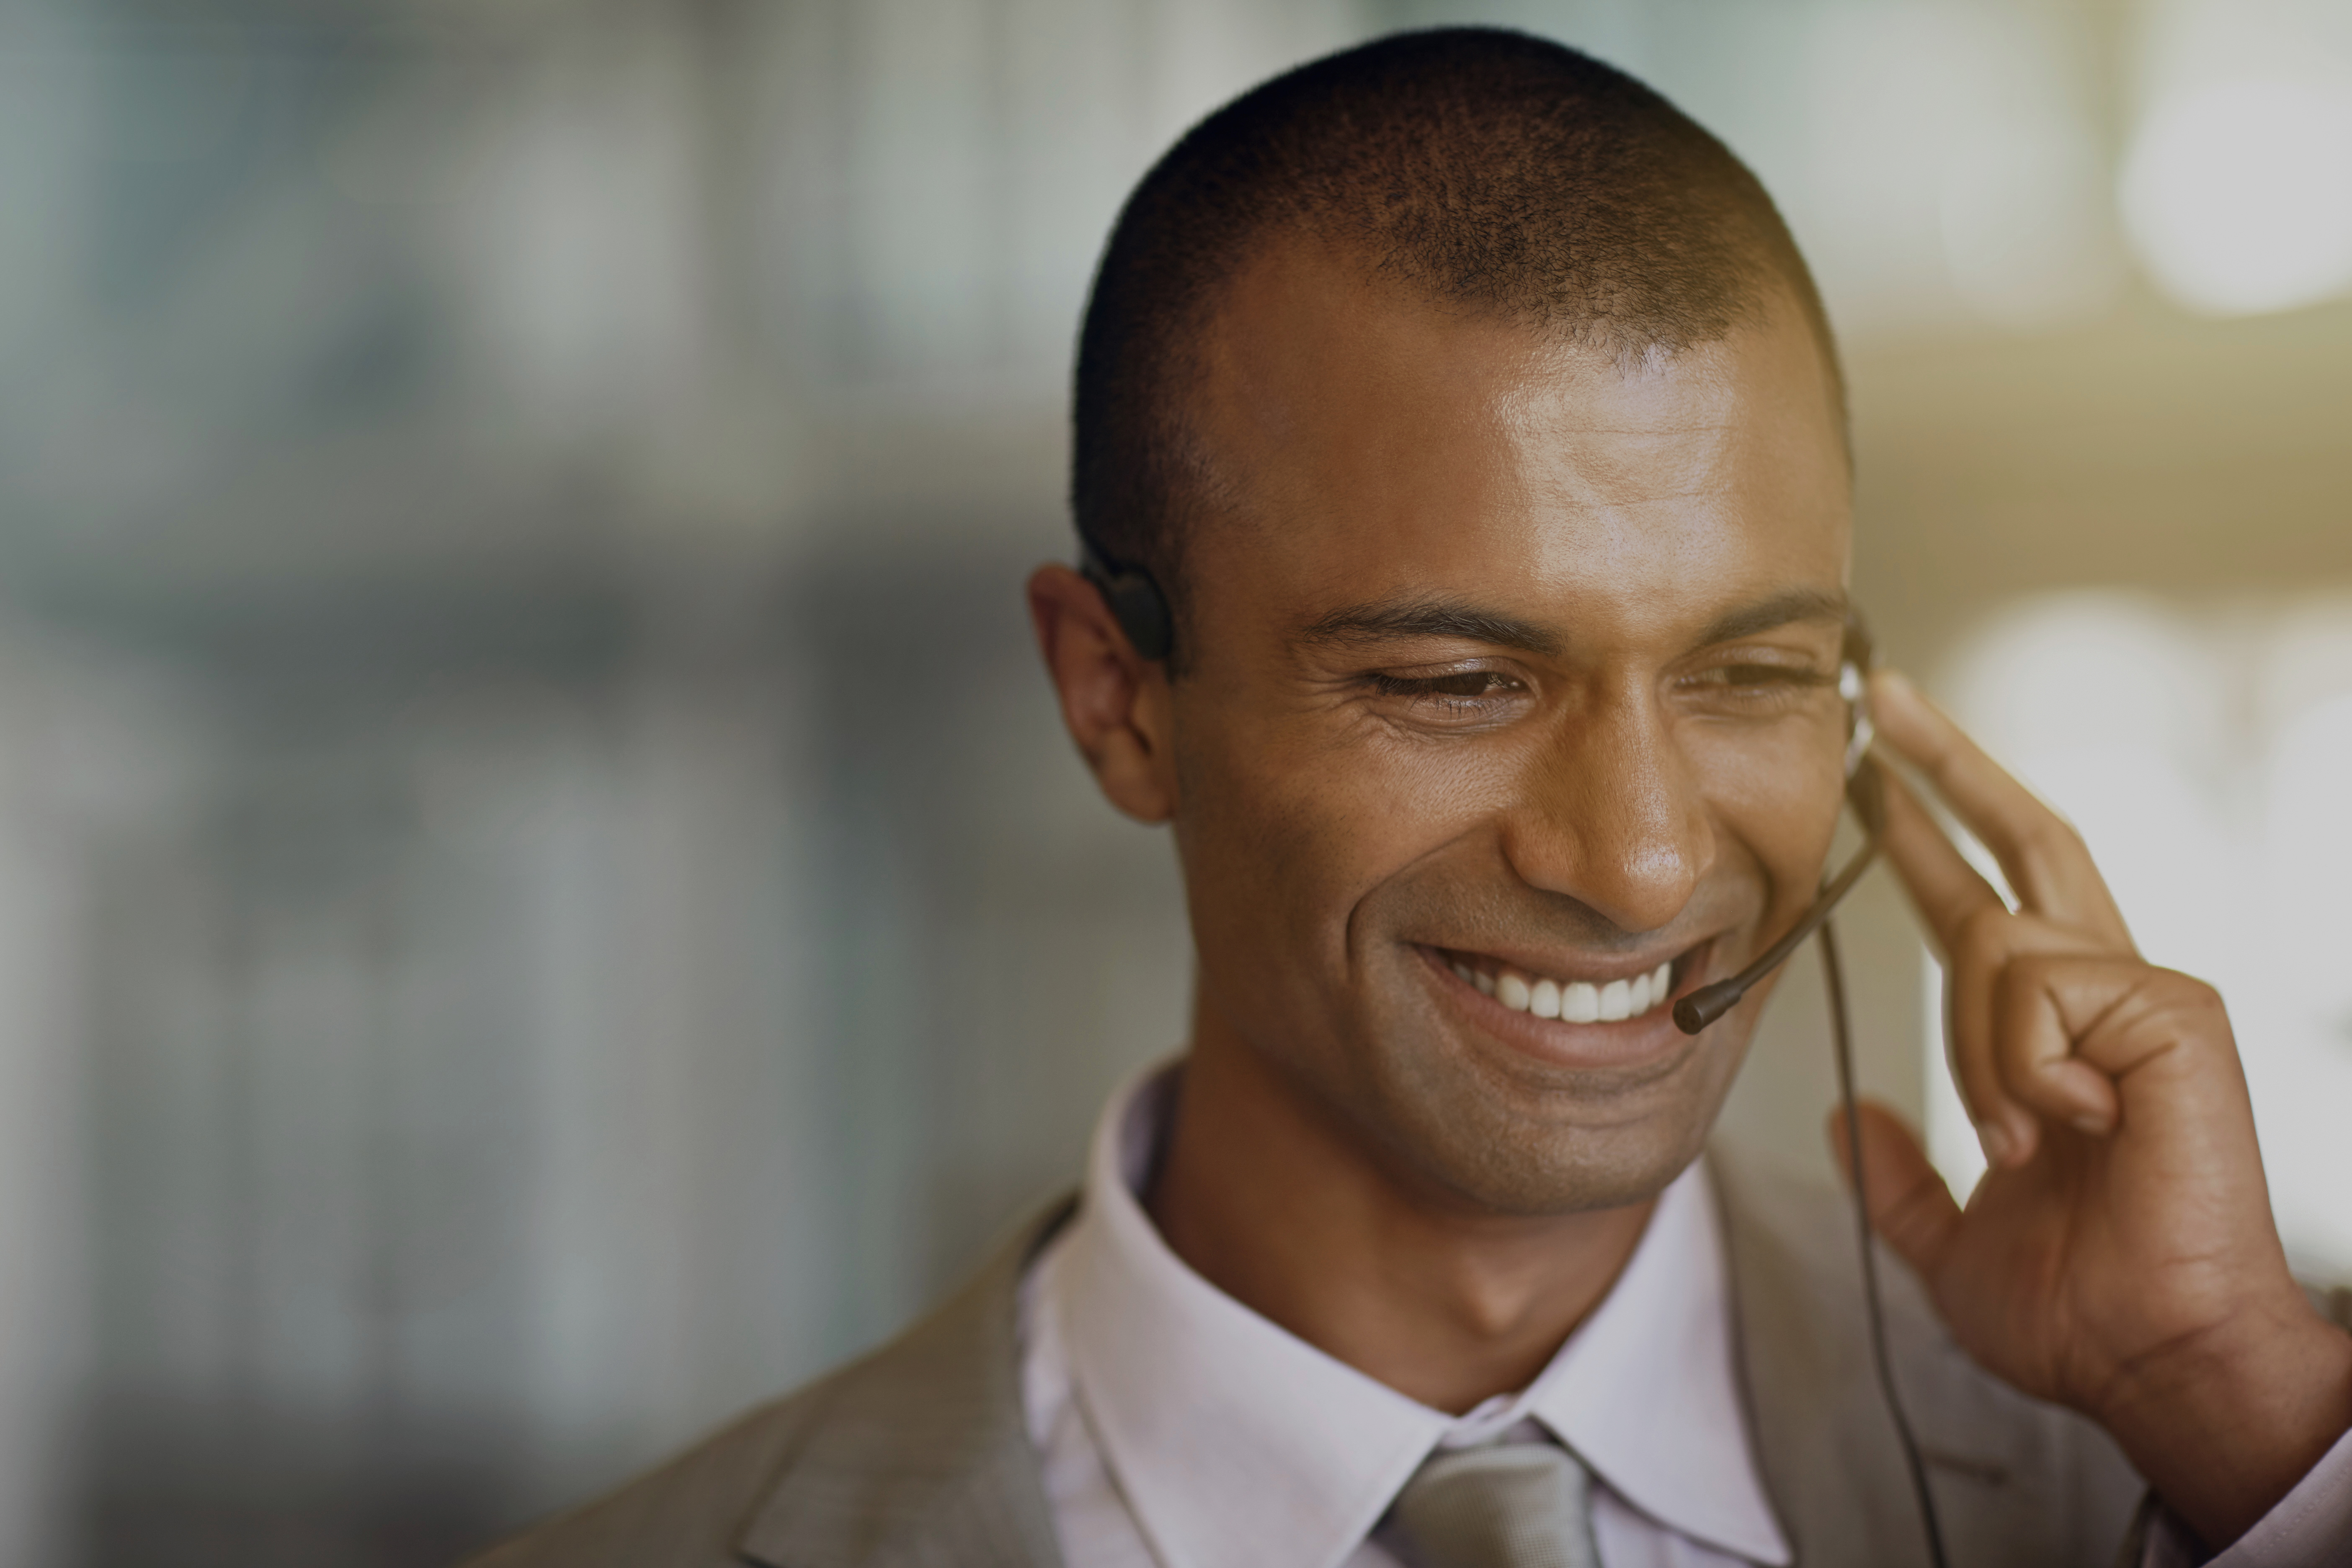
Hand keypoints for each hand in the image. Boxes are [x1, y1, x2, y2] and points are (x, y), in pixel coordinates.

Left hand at [1837, 670, 2351, 1547]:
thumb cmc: (2079, 1308)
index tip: (1874, 774)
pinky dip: (2022, 1068)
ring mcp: (2147, 996)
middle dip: (1947, 762)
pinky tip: (2069, 1126)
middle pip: (2028, 840)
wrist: (2152, 1358)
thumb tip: (1846, 1122)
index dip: (1929, 835)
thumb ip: (1898, 1179)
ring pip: (1995, 946)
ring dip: (1977, 1052)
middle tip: (1878, 693)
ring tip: (2019, 1141)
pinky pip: (2039, 992)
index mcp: (2062, 1037)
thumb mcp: (1953, 1235)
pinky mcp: (2173, 1012)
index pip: (1986, 905)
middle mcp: (2109, 994)